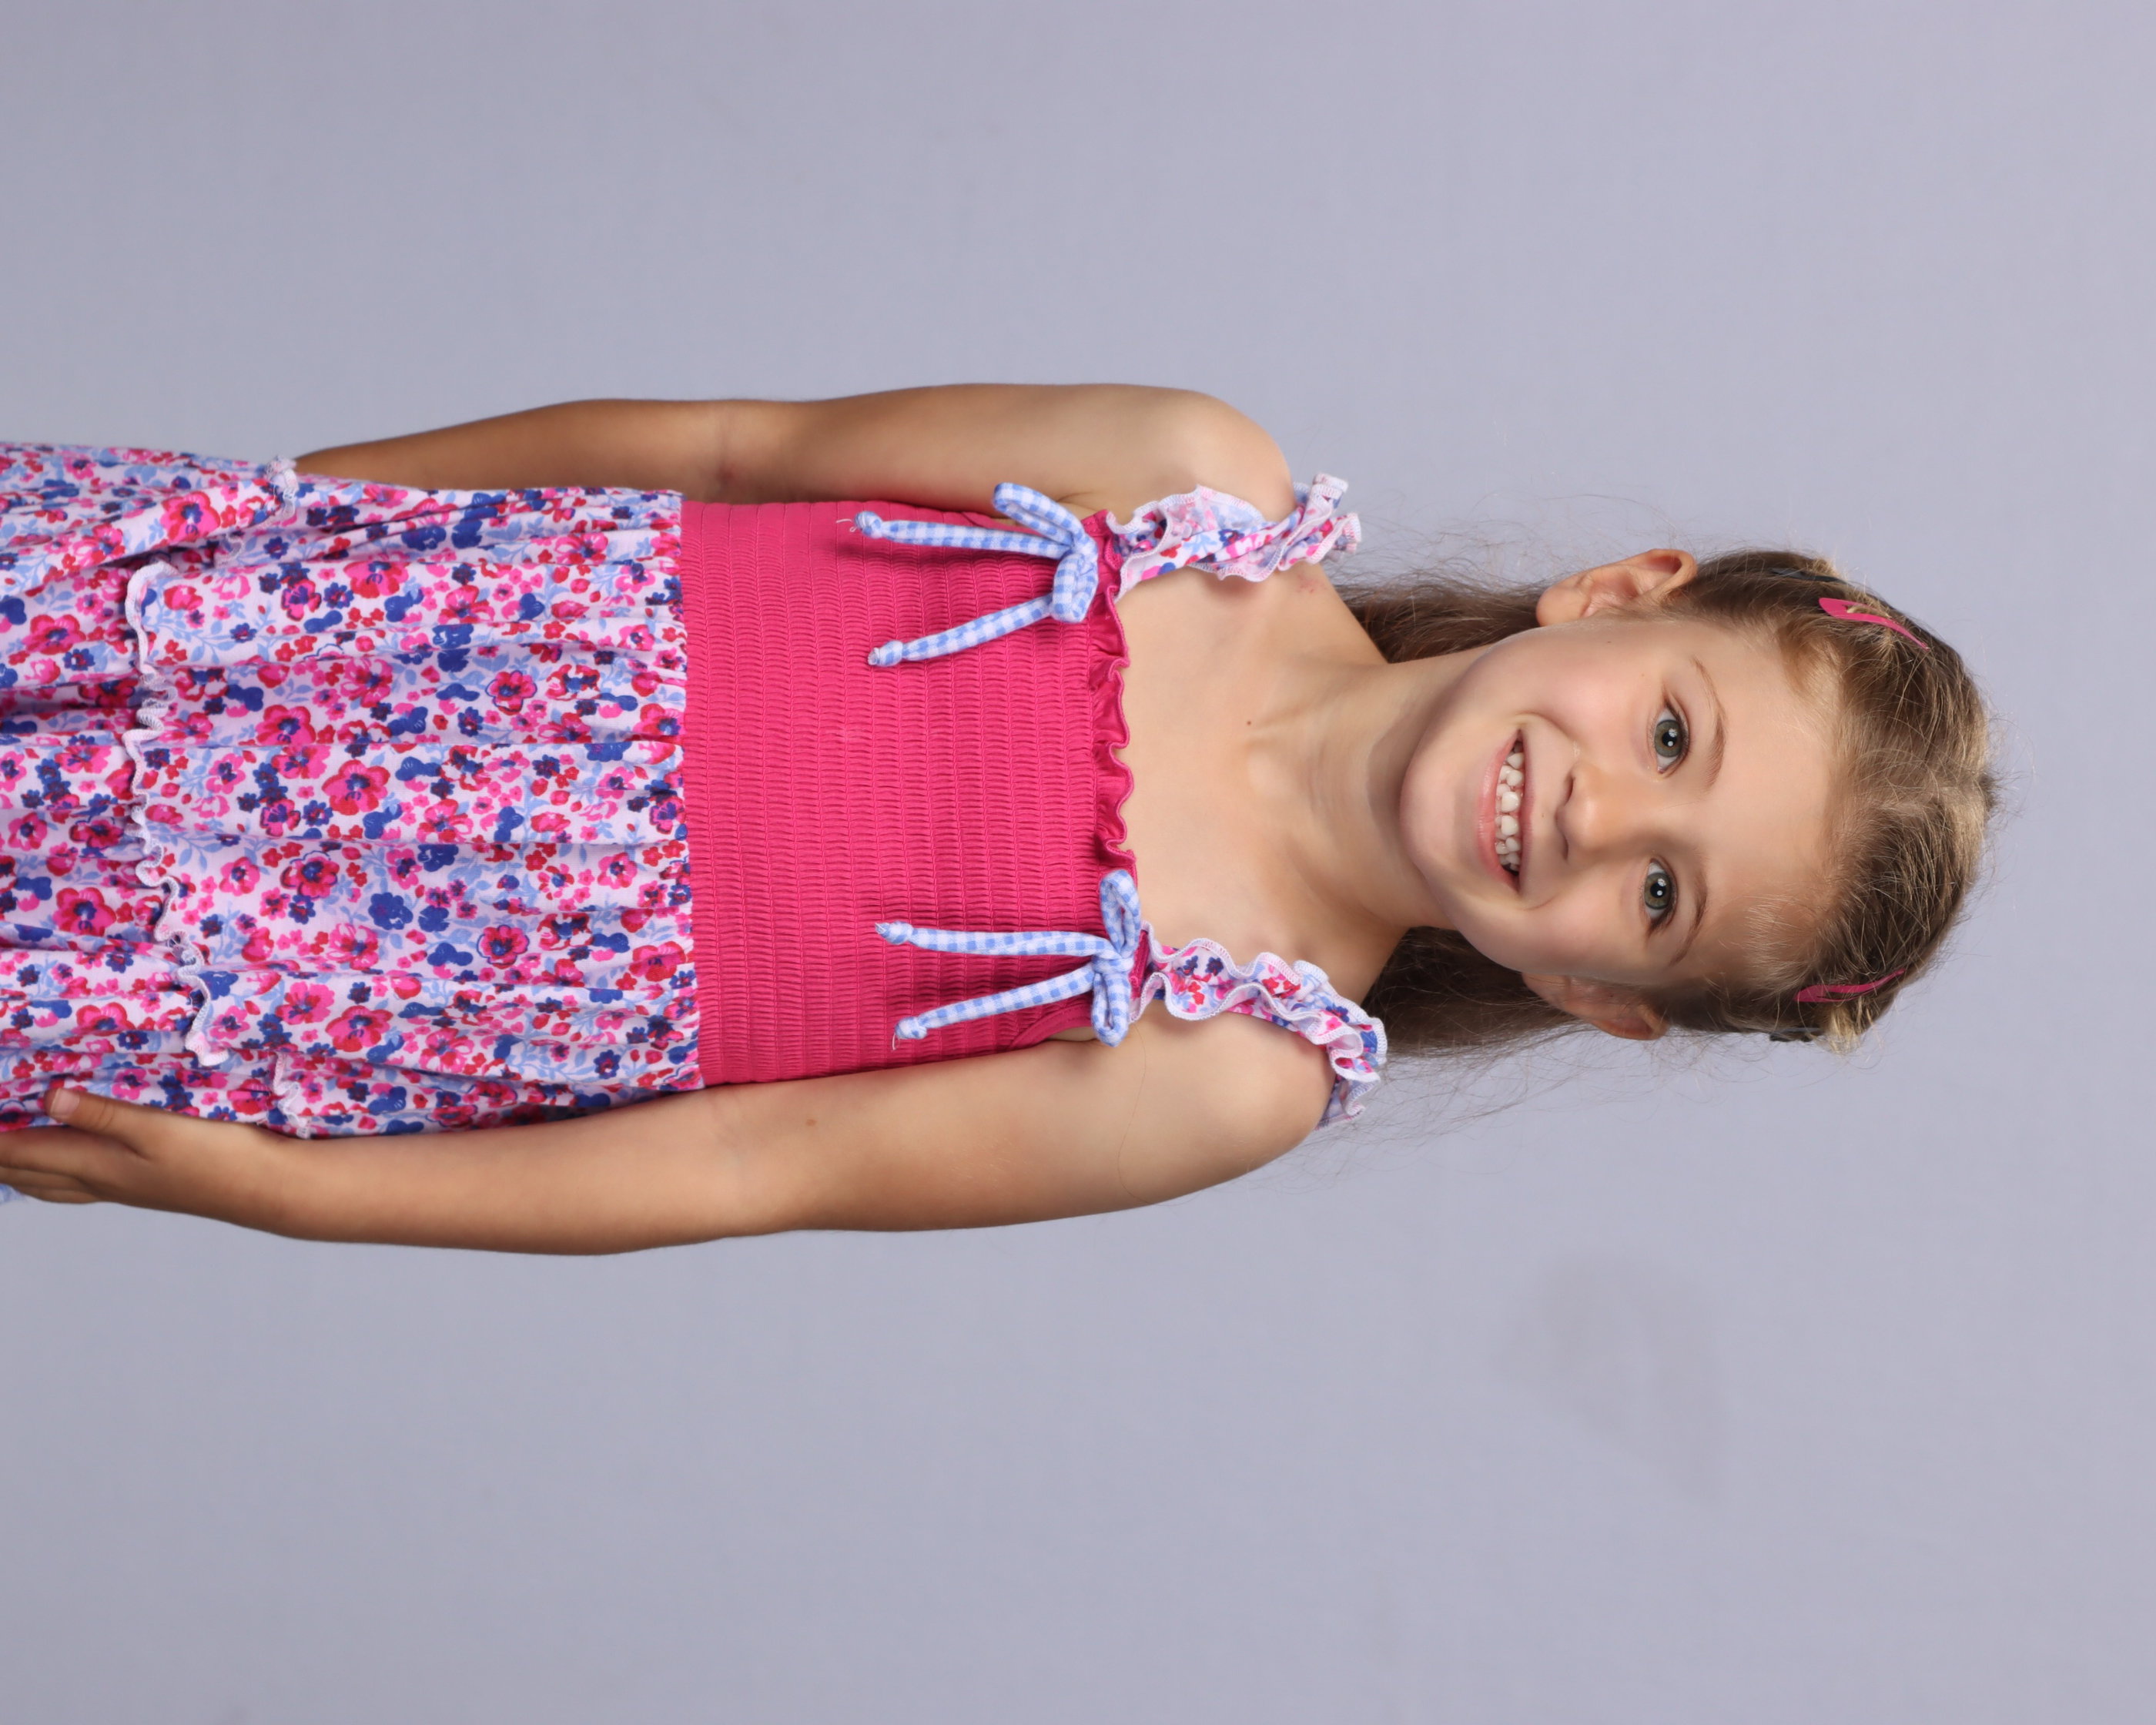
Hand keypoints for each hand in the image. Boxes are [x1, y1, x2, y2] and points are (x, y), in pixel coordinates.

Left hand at [0, 1087, 308, 1231]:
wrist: (265, 1188)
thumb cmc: (219, 1157)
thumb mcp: (160, 1129)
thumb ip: (103, 1113)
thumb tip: (47, 1099)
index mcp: (97, 1166)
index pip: (22, 1152)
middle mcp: (100, 1181)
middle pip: (27, 1172)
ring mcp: (121, 1187)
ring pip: (49, 1182)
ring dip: (18, 1168)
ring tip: (3, 1155)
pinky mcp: (142, 1185)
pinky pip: (75, 1182)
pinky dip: (50, 1172)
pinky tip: (61, 1166)